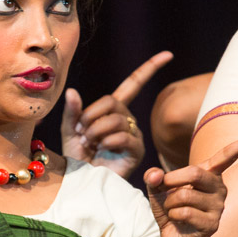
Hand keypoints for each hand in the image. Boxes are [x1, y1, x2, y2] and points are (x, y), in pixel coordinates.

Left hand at [60, 51, 173, 176]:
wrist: (82, 182)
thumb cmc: (77, 158)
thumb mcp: (70, 131)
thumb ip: (72, 112)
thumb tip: (72, 90)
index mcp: (113, 111)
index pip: (133, 84)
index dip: (149, 69)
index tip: (168, 55)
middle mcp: (127, 120)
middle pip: (112, 101)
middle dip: (91, 115)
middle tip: (82, 132)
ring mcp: (134, 135)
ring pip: (117, 119)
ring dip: (96, 130)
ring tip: (89, 143)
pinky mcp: (137, 151)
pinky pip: (124, 136)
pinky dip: (107, 141)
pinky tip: (102, 150)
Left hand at [144, 133, 237, 236]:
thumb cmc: (170, 209)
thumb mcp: (157, 190)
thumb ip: (153, 178)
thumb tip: (154, 174)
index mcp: (210, 175)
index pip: (227, 156)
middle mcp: (219, 188)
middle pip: (195, 173)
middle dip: (171, 180)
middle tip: (163, 188)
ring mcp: (218, 207)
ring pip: (185, 195)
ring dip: (169, 203)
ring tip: (173, 210)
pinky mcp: (212, 224)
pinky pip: (185, 212)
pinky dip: (172, 215)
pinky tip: (178, 221)